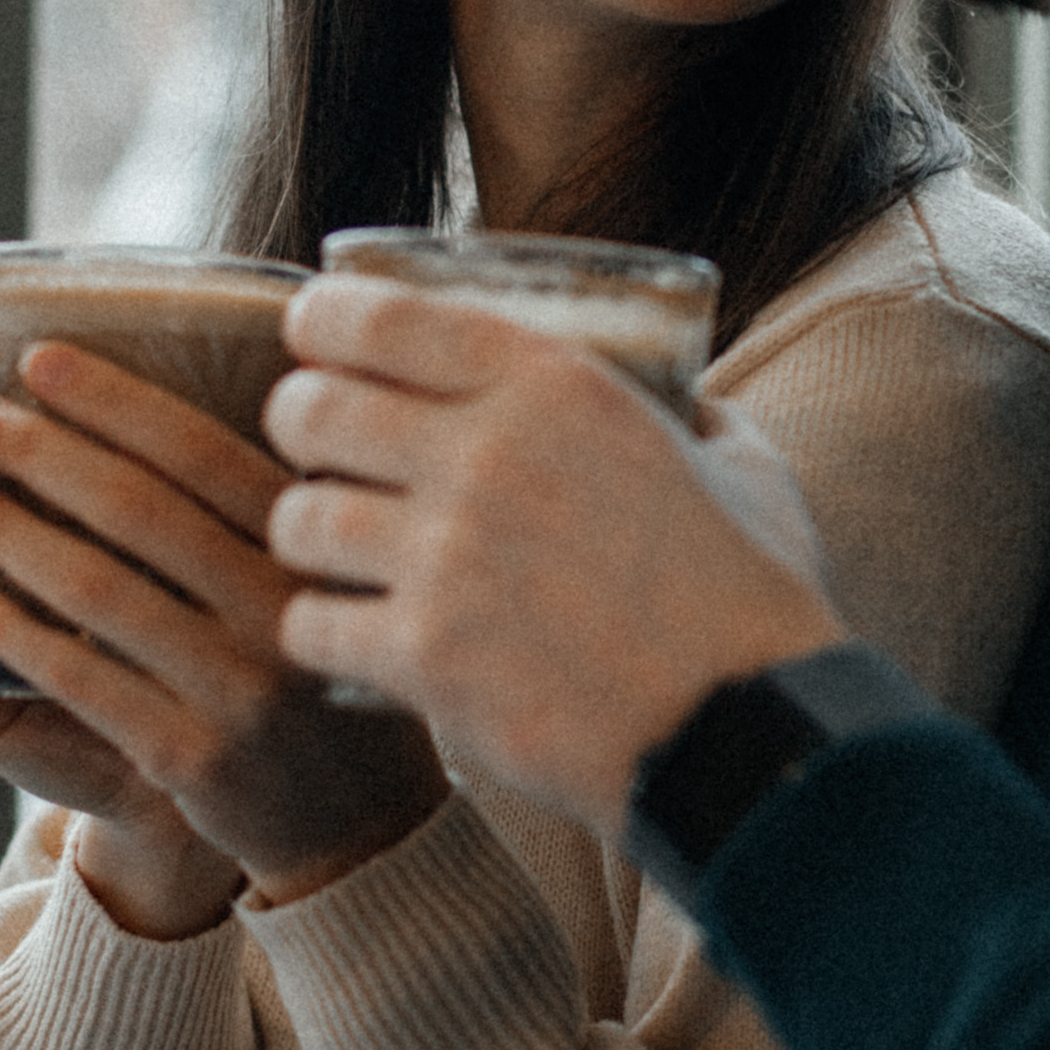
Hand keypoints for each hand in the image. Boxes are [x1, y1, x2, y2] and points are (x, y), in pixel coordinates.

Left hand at [0, 344, 447, 923]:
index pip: (203, 449)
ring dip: (5, 529)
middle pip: (137, 507)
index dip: (112, 398)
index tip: (36, 358)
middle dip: (37, 450)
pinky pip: (81, 676)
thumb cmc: (328, 670)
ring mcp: (241, 689)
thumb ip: (280, 501)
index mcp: (317, 550)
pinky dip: (11, 627)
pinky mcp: (195, 758)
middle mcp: (284, 612)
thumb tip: (202, 380)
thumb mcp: (334, 576)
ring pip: (96, 588)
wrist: (363, 822)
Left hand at [264, 277, 844, 834]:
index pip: (376, 316)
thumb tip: (682, 396)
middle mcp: (486, 455)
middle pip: (309, 409)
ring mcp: (447, 558)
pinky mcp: (425, 657)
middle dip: (300, 424)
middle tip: (321, 448)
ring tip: (334, 550)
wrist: (749, 733)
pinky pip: (309, 626)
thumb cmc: (753, 599)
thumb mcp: (739, 461)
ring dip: (307, 533)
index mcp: (555, 386)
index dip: (321, 321)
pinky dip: (321, 632)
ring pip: (297, 518)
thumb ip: (691, 413)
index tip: (313, 337)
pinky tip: (354, 636)